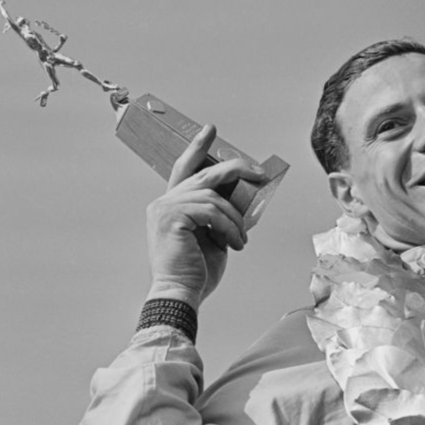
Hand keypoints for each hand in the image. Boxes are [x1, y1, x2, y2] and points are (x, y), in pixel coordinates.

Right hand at [145, 124, 265, 308]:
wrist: (181, 294)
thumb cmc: (196, 271)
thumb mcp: (215, 235)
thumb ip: (221, 214)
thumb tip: (246, 198)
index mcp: (171, 205)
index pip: (184, 168)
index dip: (197, 147)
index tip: (210, 129)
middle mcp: (163, 202)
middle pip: (205, 174)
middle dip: (236, 169)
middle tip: (260, 173)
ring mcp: (165, 208)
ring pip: (214, 197)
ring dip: (235, 219)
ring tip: (241, 240)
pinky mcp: (172, 217)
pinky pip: (212, 212)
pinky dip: (230, 228)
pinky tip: (235, 244)